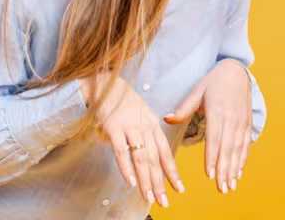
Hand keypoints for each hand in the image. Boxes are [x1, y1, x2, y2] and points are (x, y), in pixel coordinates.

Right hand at [79, 76, 181, 207]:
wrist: (105, 82)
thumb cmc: (122, 102)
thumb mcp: (140, 115)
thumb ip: (146, 134)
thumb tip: (150, 156)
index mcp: (153, 125)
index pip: (166, 152)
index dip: (172, 172)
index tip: (179, 188)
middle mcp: (144, 127)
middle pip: (155, 159)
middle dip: (161, 183)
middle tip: (165, 201)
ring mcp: (129, 127)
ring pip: (141, 158)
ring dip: (146, 180)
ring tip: (150, 197)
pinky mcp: (113, 128)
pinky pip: (121, 152)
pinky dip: (126, 168)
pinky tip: (131, 182)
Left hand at [164, 60, 251, 193]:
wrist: (237, 72)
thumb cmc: (214, 81)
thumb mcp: (197, 90)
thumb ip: (184, 107)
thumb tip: (166, 119)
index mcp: (216, 110)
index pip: (214, 138)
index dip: (212, 156)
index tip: (209, 174)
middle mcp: (231, 118)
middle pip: (227, 148)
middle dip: (224, 170)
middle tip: (221, 189)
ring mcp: (241, 122)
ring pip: (238, 149)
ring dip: (234, 169)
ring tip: (230, 186)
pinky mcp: (247, 124)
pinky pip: (246, 145)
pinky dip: (242, 160)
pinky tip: (238, 173)